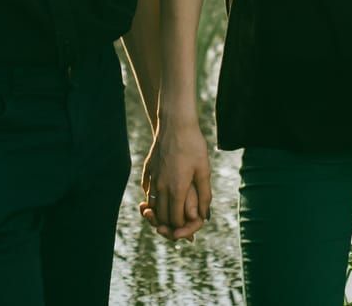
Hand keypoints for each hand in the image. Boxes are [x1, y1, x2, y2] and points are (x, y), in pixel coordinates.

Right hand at [140, 118, 211, 240]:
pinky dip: (151, 198)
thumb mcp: (204, 170)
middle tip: (177, 227)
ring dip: (159, 213)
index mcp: (176, 189)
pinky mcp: (148, 169)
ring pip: (152, 204)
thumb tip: (205, 215)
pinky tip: (159, 196)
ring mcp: (153, 177)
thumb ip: (204, 195)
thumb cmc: (194, 145)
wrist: (175, 123)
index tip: (188, 227)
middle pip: (162, 215)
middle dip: (169, 225)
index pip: (175, 220)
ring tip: (167, 215)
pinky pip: (147, 189)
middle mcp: (161, 186)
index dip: (182, 228)